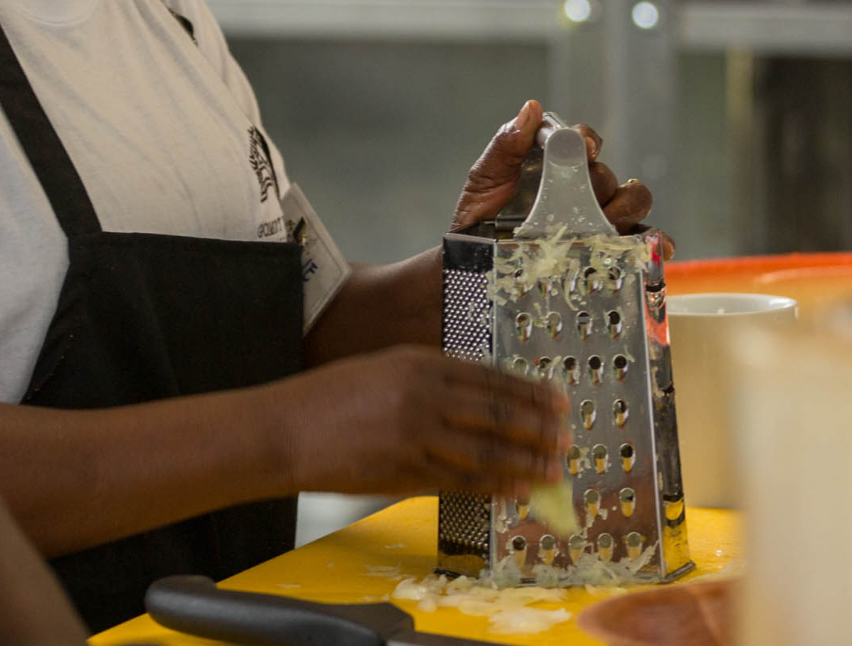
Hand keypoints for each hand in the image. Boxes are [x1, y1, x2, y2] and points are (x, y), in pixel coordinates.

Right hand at [264, 344, 567, 497]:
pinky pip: (460, 480)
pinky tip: (516, 489)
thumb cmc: (327, 399)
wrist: (284, 429)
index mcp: (416, 362)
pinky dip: (493, 486)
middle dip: (537, 428)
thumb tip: (475, 401)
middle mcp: (421, 395)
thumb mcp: (380, 370)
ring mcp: (415, 435)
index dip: (528, 392)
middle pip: (495, 413)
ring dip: (525, 462)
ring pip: (485, 450)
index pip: (487, 377)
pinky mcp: (404, 471)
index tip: (558, 401)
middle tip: (567, 438)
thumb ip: (426, 380)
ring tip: (553, 470)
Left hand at [450, 100, 670, 254]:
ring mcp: (596, 216)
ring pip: (632, 200)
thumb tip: (531, 108)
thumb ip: (507, 144)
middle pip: (608, 173)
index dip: (586, 140)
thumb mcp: (486, 177)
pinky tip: (658, 246)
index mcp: (555, 162)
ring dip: (626, 208)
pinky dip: (656, 240)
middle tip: (583, 199)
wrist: (475, 259)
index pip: (581, 140)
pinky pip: (641, 239)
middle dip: (600, 182)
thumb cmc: (479, 214)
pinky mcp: (607, 246)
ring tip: (607, 223)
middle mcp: (581, 186)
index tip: (584, 149)